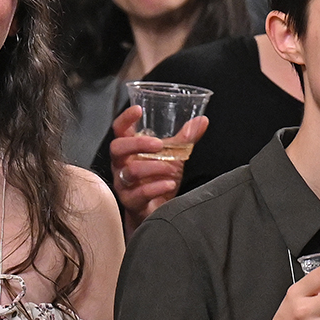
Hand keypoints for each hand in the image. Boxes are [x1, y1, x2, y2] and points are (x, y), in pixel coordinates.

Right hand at [105, 103, 195, 230]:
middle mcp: (121, 165)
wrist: (155, 209)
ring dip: (153, 168)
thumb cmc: (158, 178)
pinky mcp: (130, 201)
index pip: (119, 129)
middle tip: (158, 145)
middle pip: (117, 148)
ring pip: (129, 172)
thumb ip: (185, 138)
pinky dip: (156, 187)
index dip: (126, 118)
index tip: (138, 109)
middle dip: (137, 144)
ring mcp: (123, 184)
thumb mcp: (172, 156)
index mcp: (128, 150)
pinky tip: (170, 183)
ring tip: (171, 168)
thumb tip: (202, 120)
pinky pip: (139, 193)